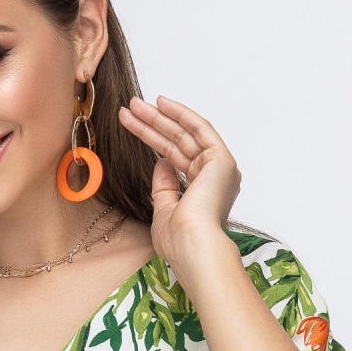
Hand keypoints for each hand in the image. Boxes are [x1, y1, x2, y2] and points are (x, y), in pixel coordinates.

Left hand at [118, 94, 241, 270]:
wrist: (193, 246)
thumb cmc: (179, 240)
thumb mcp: (164, 210)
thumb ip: (164, 187)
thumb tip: (161, 163)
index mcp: (203, 192)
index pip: (174, 158)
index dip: (153, 140)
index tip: (133, 126)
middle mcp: (214, 178)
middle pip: (177, 143)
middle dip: (152, 124)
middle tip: (130, 108)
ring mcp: (219, 168)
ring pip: (185, 134)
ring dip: (160, 117)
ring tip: (135, 104)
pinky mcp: (221, 160)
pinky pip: (200, 129)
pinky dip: (182, 114)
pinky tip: (162, 103)